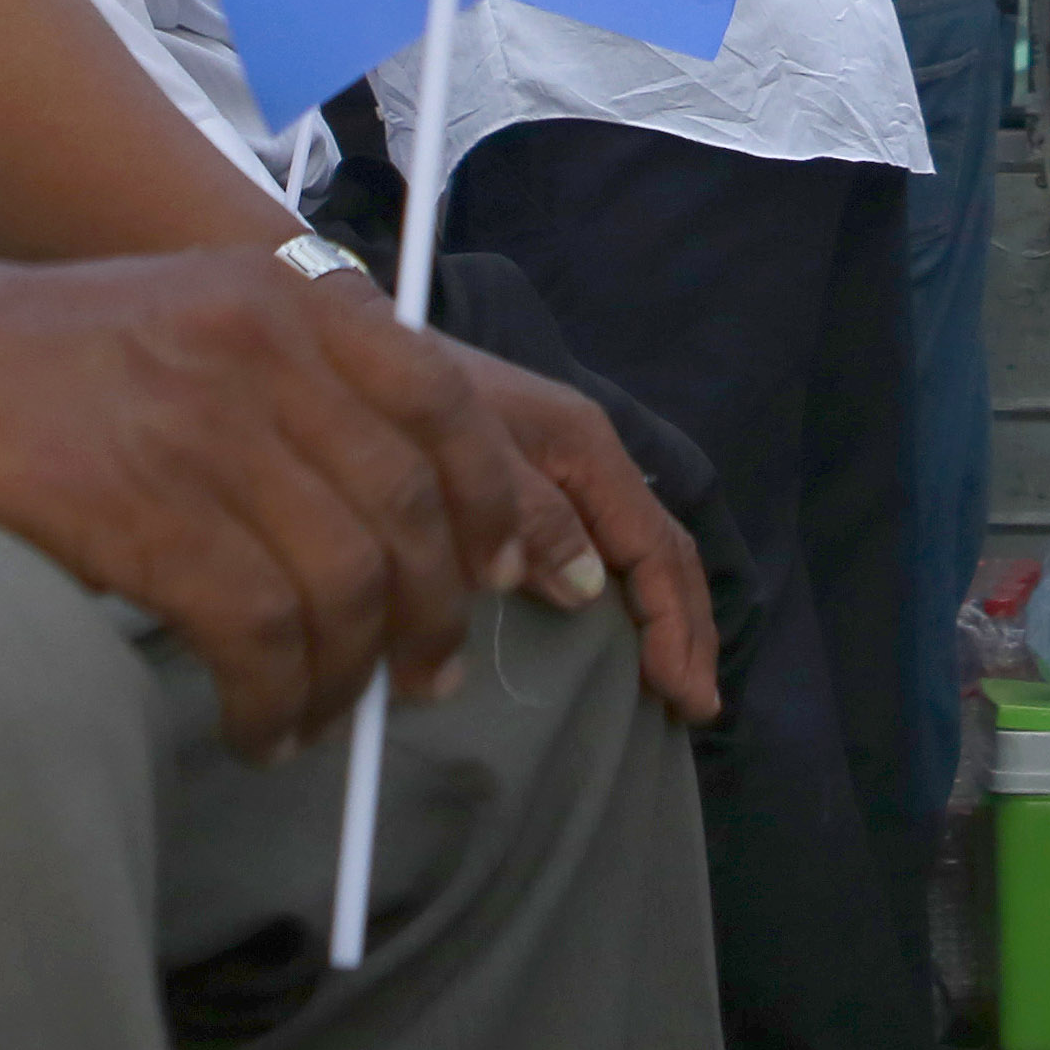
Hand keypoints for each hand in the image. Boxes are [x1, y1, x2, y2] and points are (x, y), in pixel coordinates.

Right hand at [0, 251, 642, 756]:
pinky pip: (258, 633)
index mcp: (293, 297)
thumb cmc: (48, 354)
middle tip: (425, 679)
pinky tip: (261, 730)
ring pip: (345, 583)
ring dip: (350, 676)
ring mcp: (206, 428)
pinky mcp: (142, 510)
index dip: (498, 502)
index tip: (505, 576)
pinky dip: (276, 700)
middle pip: (413, 509)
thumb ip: (305, 375)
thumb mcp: (200, 310)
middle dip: (434, 614)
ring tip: (324, 719)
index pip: (448, 404)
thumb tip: (407, 506)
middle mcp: (267, 352)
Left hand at [432, 334, 720, 724]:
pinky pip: (603, 545)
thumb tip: (588, 591)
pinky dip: (626, 598)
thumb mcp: (468, 449)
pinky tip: (617, 636)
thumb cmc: (409, 395)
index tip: (682, 695)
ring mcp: (565, 471)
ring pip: (639, 549)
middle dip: (687, 627)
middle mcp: (589, 458)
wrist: (356, 343)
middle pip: (663, 548)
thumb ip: (525, 513)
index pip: (654, 544)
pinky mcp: (535, 484)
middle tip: (693, 706)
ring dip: (663, 617)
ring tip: (671, 684)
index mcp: (585, 445)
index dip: (675, 621)